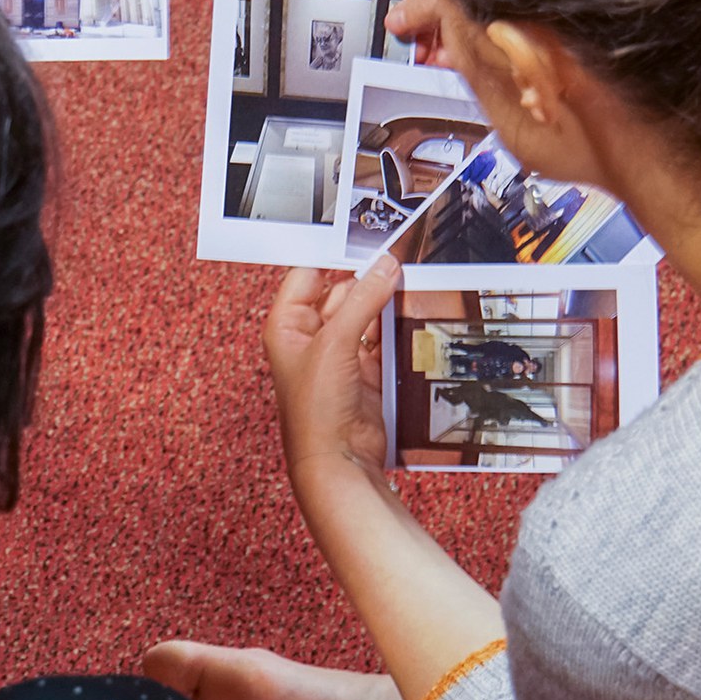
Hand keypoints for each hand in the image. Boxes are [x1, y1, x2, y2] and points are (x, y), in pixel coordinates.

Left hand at [262, 257, 401, 482]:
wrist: (340, 461)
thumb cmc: (316, 412)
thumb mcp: (336, 344)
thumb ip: (362, 301)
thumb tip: (385, 268)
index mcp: (287, 326)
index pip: (308, 275)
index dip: (332, 256)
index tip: (362, 237)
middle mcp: (311, 337)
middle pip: (342, 291)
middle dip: (367, 278)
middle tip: (397, 258)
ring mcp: (340, 354)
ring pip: (366, 313)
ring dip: (385, 301)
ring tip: (410, 278)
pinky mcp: (367, 370)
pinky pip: (383, 336)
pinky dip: (396, 325)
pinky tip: (413, 308)